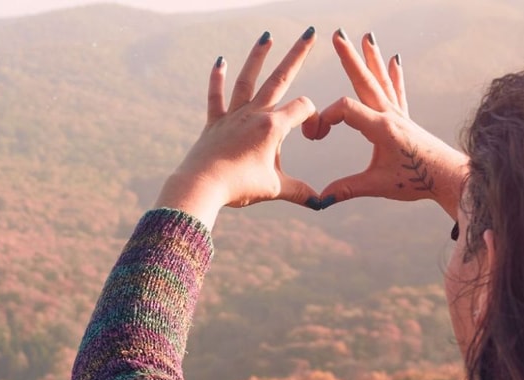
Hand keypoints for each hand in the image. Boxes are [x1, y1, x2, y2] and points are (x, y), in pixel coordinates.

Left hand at [155, 28, 320, 230]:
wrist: (202, 186)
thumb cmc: (239, 187)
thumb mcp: (274, 189)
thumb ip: (299, 192)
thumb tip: (321, 203)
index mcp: (273, 127)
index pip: (303, 108)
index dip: (314, 118)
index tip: (312, 137)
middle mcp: (254, 114)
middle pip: (280, 78)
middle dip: (298, 54)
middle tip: (310, 33)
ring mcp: (233, 116)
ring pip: (247, 79)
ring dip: (258, 57)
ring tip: (266, 37)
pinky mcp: (215, 123)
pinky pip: (216, 97)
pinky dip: (216, 79)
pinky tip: (220, 61)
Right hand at [305, 30, 467, 218]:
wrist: (448, 178)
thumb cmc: (416, 181)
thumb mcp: (378, 186)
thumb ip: (347, 189)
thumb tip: (320, 200)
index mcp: (381, 128)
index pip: (346, 109)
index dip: (326, 118)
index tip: (316, 136)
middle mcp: (390, 115)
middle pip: (365, 81)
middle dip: (350, 58)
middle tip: (338, 35)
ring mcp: (399, 115)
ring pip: (381, 81)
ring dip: (372, 58)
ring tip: (366, 36)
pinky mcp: (405, 120)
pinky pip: (397, 92)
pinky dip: (394, 75)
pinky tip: (394, 59)